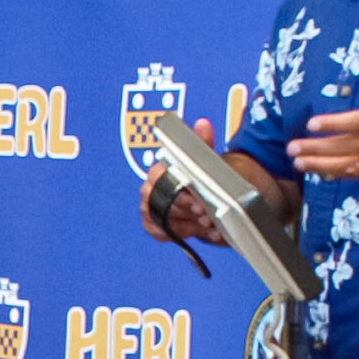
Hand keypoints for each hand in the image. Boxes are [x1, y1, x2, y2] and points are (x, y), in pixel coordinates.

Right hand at [138, 117, 231, 246]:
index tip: (196, 200)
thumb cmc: (202, 177)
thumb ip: (203, 143)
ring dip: (187, 224)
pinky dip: (182, 234)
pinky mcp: (155, 224)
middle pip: (159, 202)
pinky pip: (160, 232)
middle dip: (185, 211)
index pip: (158, 179)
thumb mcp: (205, 159)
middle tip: (206, 214)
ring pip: (161, 219)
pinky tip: (201, 232)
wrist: (206, 196)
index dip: (178, 192)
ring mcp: (151, 208)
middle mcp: (151, 188)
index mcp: (159, 170)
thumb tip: (202, 124)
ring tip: (208, 224)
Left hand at [290, 42, 358, 182]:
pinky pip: (355, 175)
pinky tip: (319, 172)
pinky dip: (336, 174)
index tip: (311, 124)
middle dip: (316, 148)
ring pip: (345, 165)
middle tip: (292, 148)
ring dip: (320, 165)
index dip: (332, 124)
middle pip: (344, 146)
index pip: (355, 123)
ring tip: (298, 162)